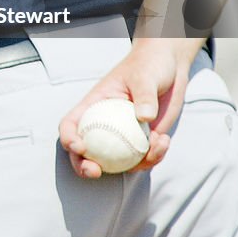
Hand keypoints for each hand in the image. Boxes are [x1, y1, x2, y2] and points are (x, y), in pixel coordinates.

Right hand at [58, 38, 202, 178]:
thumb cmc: (149, 65)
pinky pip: (143, 160)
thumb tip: (144, 117)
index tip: (79, 147)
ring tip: (157, 143)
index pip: (71, 124)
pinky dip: (154, 157)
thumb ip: (144, 95)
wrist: (169, 68)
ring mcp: (123, 136)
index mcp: (93, 105)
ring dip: (134, 165)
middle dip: (83, 167)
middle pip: (85, 152)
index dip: (68, 138)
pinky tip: (164, 140)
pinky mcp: (142, 142)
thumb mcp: (144, 76)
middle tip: (95, 171)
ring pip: (117, 163)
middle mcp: (104, 124)